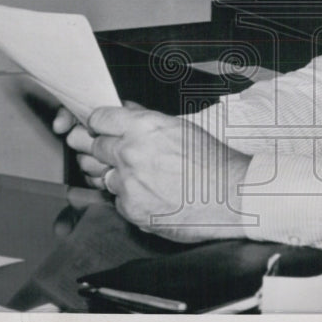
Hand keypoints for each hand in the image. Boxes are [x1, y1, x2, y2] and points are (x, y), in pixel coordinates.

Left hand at [53, 101, 251, 242]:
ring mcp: (128, 184)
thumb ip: (144, 119)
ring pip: (99, 174)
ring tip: (132, 173)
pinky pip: (116, 200)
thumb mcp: (177, 127)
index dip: (97, 123)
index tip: (99, 127)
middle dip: (98, 146)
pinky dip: (126, 197)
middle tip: (110, 150)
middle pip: (91, 146)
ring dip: (111, 173)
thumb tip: (124, 111)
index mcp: (142, 127)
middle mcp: (130, 153)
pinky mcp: (131, 210)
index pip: (97, 119)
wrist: (230, 195)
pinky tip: (147, 192)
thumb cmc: (210, 159)